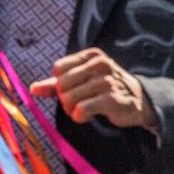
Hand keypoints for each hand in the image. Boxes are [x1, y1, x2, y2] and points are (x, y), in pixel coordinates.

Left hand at [30, 48, 156, 129]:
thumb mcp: (84, 80)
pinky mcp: (112, 100)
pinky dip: (80, 117)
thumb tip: (33, 89)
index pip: (59, 69)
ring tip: (86, 109)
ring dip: (73, 110)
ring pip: (69, 99)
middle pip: (62, 85)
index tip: (76, 88)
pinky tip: (91, 115)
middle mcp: (101, 65)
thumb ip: (57, 84)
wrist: (140, 101)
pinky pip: (81, 110)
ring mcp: (107, 82)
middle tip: (80, 102)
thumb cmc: (108, 88)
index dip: (62, 83)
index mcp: (92, 56)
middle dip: (66, 99)